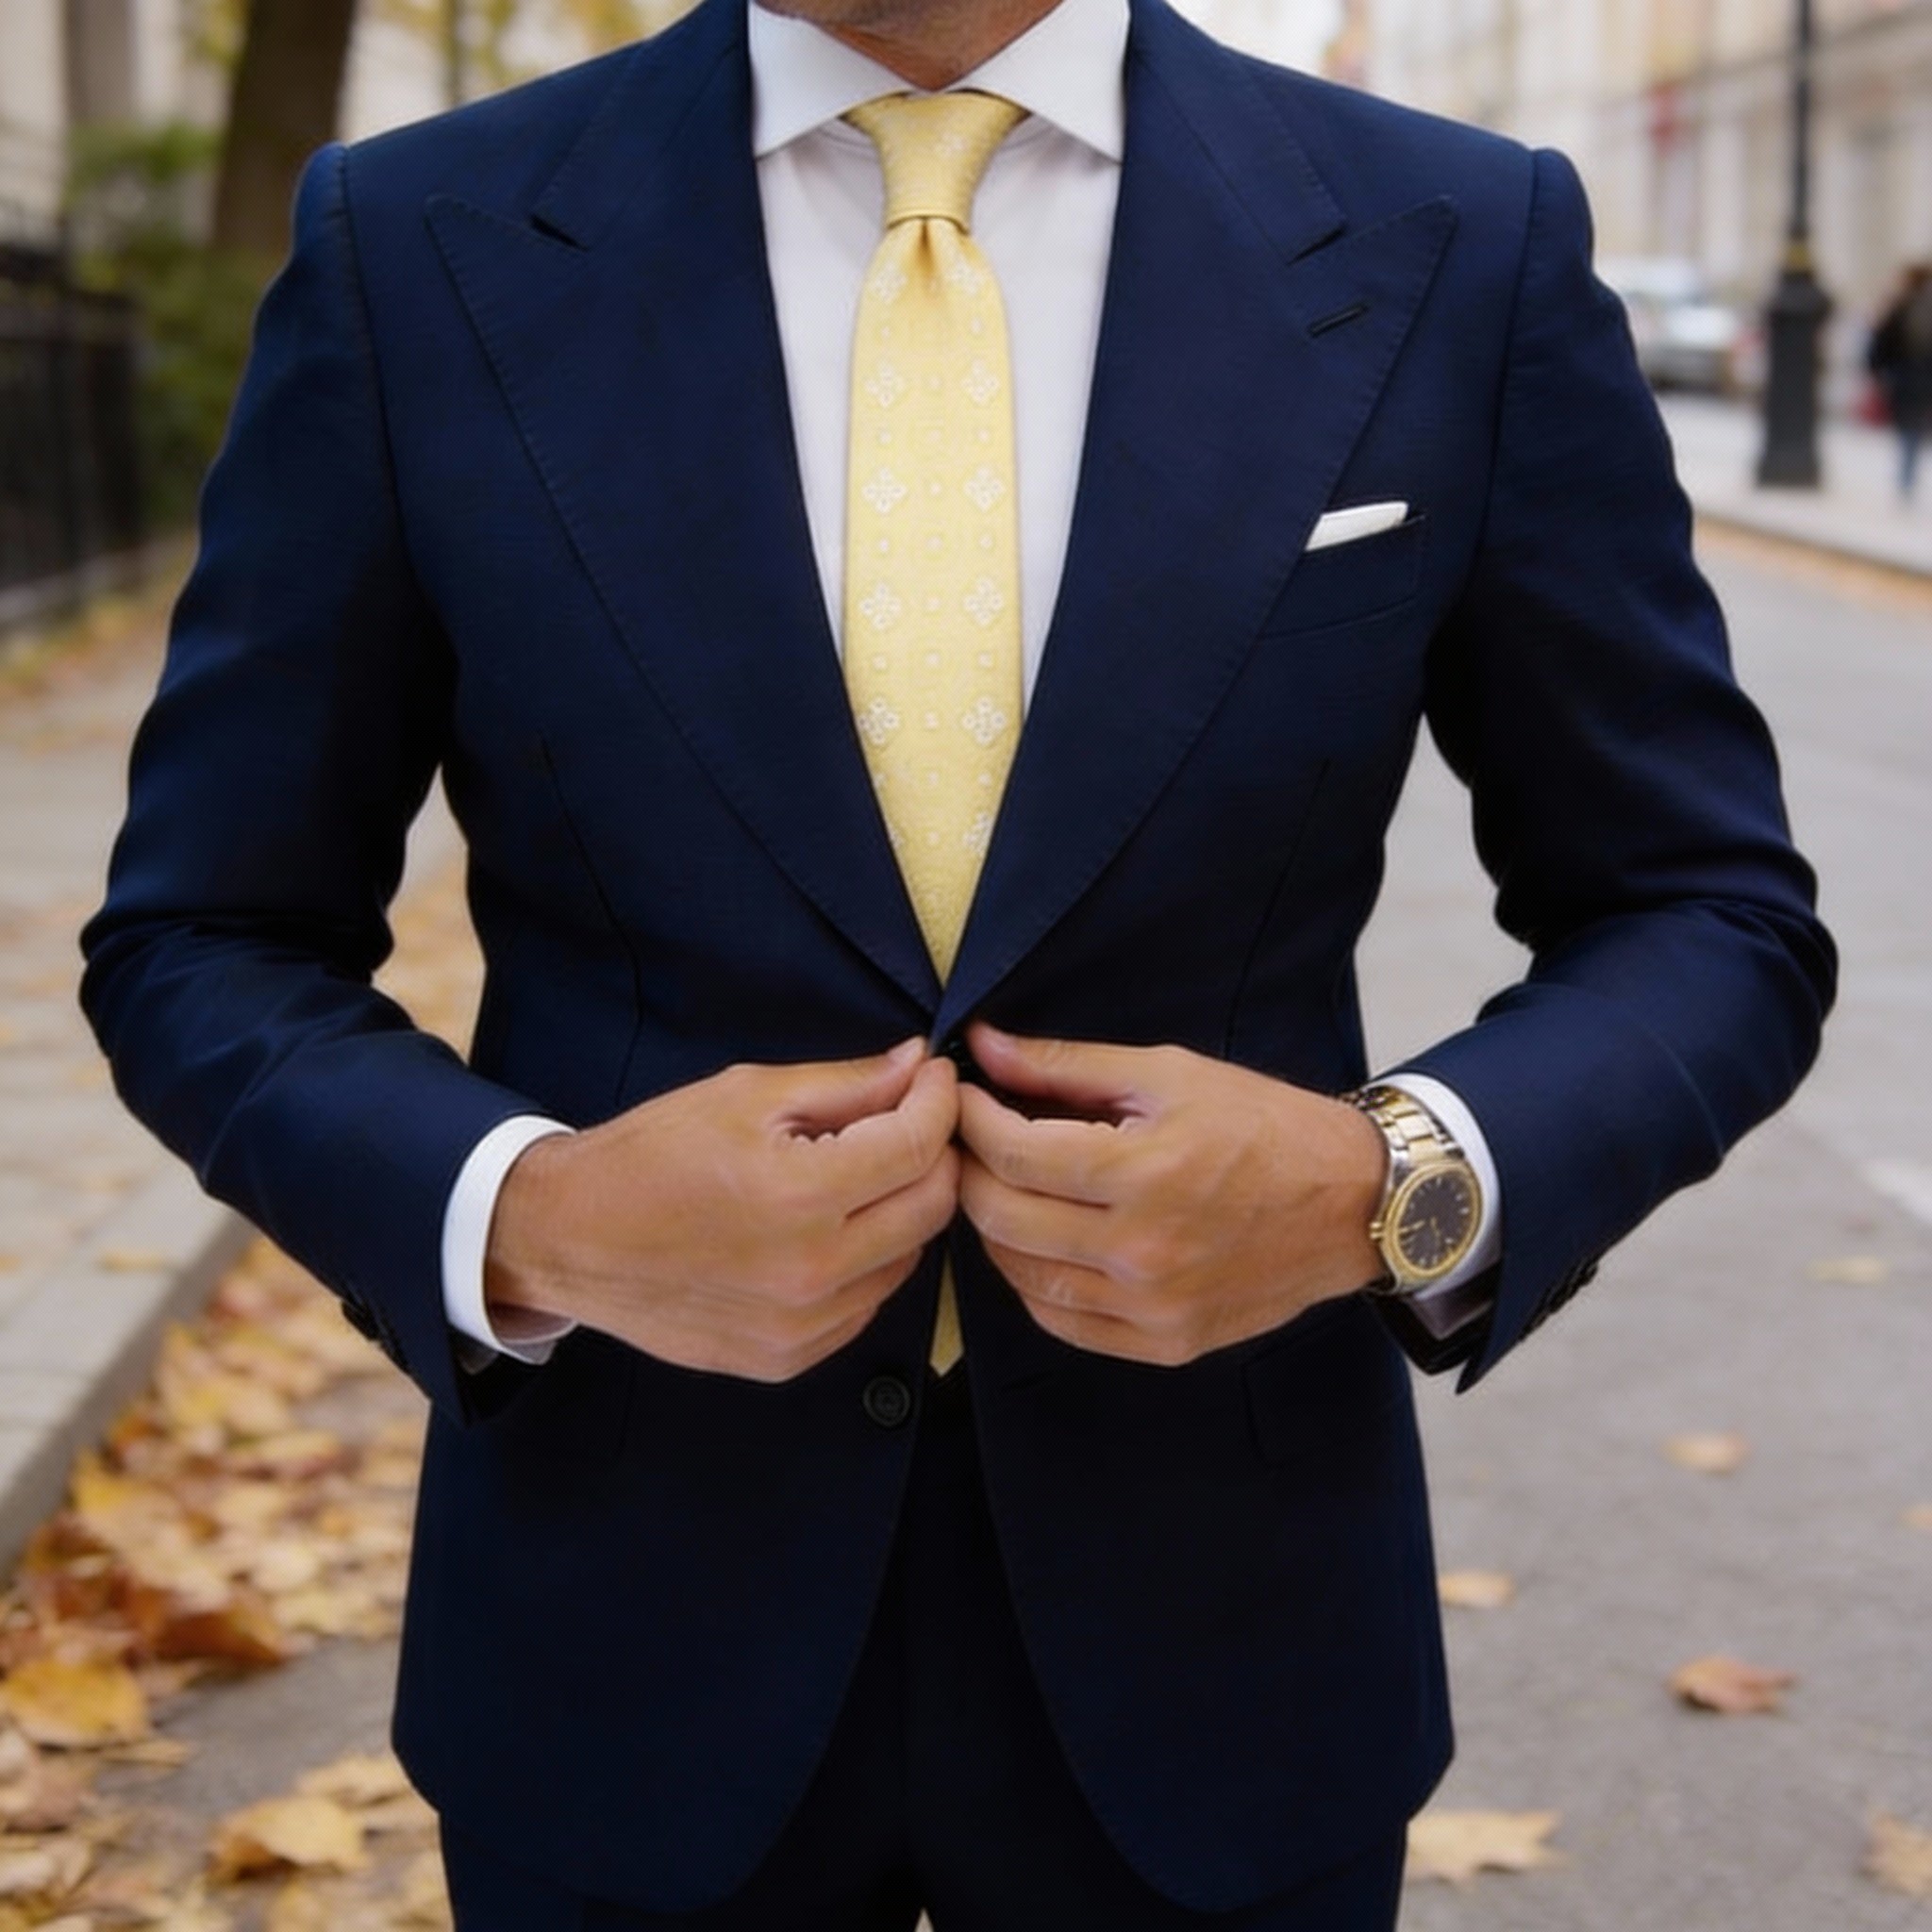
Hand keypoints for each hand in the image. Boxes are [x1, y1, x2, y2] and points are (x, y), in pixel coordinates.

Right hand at [485, 1039, 960, 1380]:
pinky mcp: (788, 1358)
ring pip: (907, 1260)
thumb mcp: (746, 1095)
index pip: (917, 1147)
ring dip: (902, 1209)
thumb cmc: (652, 1155)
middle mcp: (810, 1271)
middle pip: (931, 1208)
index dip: (938, 1102)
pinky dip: (867, 1262)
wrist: (569, 1238)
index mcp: (799, 1195)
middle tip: (910, 1120)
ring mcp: (801, 1326)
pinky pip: (866, 1304)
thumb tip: (917, 1064)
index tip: (934, 1078)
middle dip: (934, 1153)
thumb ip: (844, 1084)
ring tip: (861, 1174)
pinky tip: (829, 1229)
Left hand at [955, 1022, 1386, 1364]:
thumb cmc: (1264, 1125)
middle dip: (969, 1169)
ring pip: (1021, 1276)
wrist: (1354, 1204)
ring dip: (994, 1227)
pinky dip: (1033, 1282)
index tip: (962, 1095)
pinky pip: (1062, 1321)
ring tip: (1002, 1186)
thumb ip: (1067, 1066)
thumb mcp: (1169, 1073)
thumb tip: (983, 1046)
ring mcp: (1152, 1307)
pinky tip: (1039, 1242)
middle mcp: (1143, 1251)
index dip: (970, 1118)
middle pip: (1003, 1217)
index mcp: (1145, 1172)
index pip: (1013, 1152)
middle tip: (969, 1139)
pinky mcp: (1165, 1343)